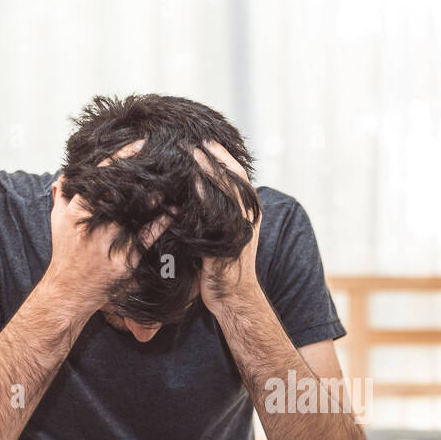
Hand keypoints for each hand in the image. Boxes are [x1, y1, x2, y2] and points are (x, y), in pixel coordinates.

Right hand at [45, 139, 171, 313]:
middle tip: (165, 157)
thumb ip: (62, 196)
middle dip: (144, 174)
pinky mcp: (126, 258)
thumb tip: (65, 175)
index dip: (121, 158)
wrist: (70, 290)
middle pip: (124, 191)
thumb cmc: (65, 254)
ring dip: (158, 195)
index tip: (140, 144)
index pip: (101, 175)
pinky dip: (163, 222)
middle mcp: (94, 223)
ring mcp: (111, 240)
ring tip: (175, 178)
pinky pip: (149, 235)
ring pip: (139, 211)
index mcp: (77, 210)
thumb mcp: (57, 222)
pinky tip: (175, 211)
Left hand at [191, 140, 260, 312]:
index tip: (205, 141)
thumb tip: (196, 190)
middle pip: (234, 178)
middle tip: (195, 140)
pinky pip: (217, 213)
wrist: (233, 299)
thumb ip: (216, 214)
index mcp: (248, 213)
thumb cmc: (222, 268)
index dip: (223, 157)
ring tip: (192, 153)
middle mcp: (248, 218)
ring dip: (210, 170)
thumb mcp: (222, 235)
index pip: (238, 176)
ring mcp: (241, 229)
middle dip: (214, 157)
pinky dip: (206, 195)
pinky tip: (193, 181)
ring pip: (228, 191)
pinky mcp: (230, 242)